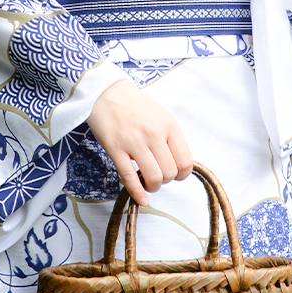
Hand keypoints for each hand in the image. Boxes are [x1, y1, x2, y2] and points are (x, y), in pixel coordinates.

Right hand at [86, 78, 193, 205]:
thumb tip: (177, 164)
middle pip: (170, 172)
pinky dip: (138, 193)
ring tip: (148, 183)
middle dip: (165, 180)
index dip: (182, 174)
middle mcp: (154, 134)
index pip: (185, 161)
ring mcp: (134, 142)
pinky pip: (129, 178)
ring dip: (153, 186)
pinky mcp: (115, 149)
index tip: (175, 175)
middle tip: (158, 176)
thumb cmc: (135, 106)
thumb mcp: (161, 116)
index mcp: (169, 126)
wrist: (106, 93)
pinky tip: (142, 199)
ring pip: (153, 177)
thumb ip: (171, 138)